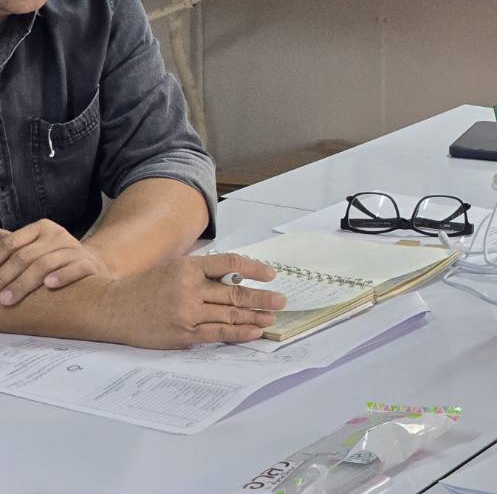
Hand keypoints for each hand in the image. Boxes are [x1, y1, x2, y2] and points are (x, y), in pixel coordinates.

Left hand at [0, 220, 111, 306]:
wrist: (94, 264)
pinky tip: (49, 285)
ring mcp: (75, 249)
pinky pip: (76, 268)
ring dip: (24, 283)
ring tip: (8, 299)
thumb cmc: (54, 260)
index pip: (11, 243)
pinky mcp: (90, 264)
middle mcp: (58, 236)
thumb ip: (11, 245)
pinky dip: (62, 275)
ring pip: (47, 263)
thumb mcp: (34, 248)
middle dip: (5, 276)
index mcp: (41, 229)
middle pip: (26, 256)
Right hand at [99, 253, 286, 349]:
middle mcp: (189, 289)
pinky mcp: (182, 335)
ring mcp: (186, 313)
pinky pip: (217, 333)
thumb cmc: (147, 286)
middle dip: (262, 297)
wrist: (112, 308)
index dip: (254, 268)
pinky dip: (238, 333)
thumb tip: (238, 276)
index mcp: (189, 267)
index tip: (271, 274)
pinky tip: (254, 331)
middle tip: (281, 300)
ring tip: (272, 316)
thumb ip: (203, 271)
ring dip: (255, 316)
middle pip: (235, 292)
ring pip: (229, 314)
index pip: (230, 263)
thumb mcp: (175, 268)